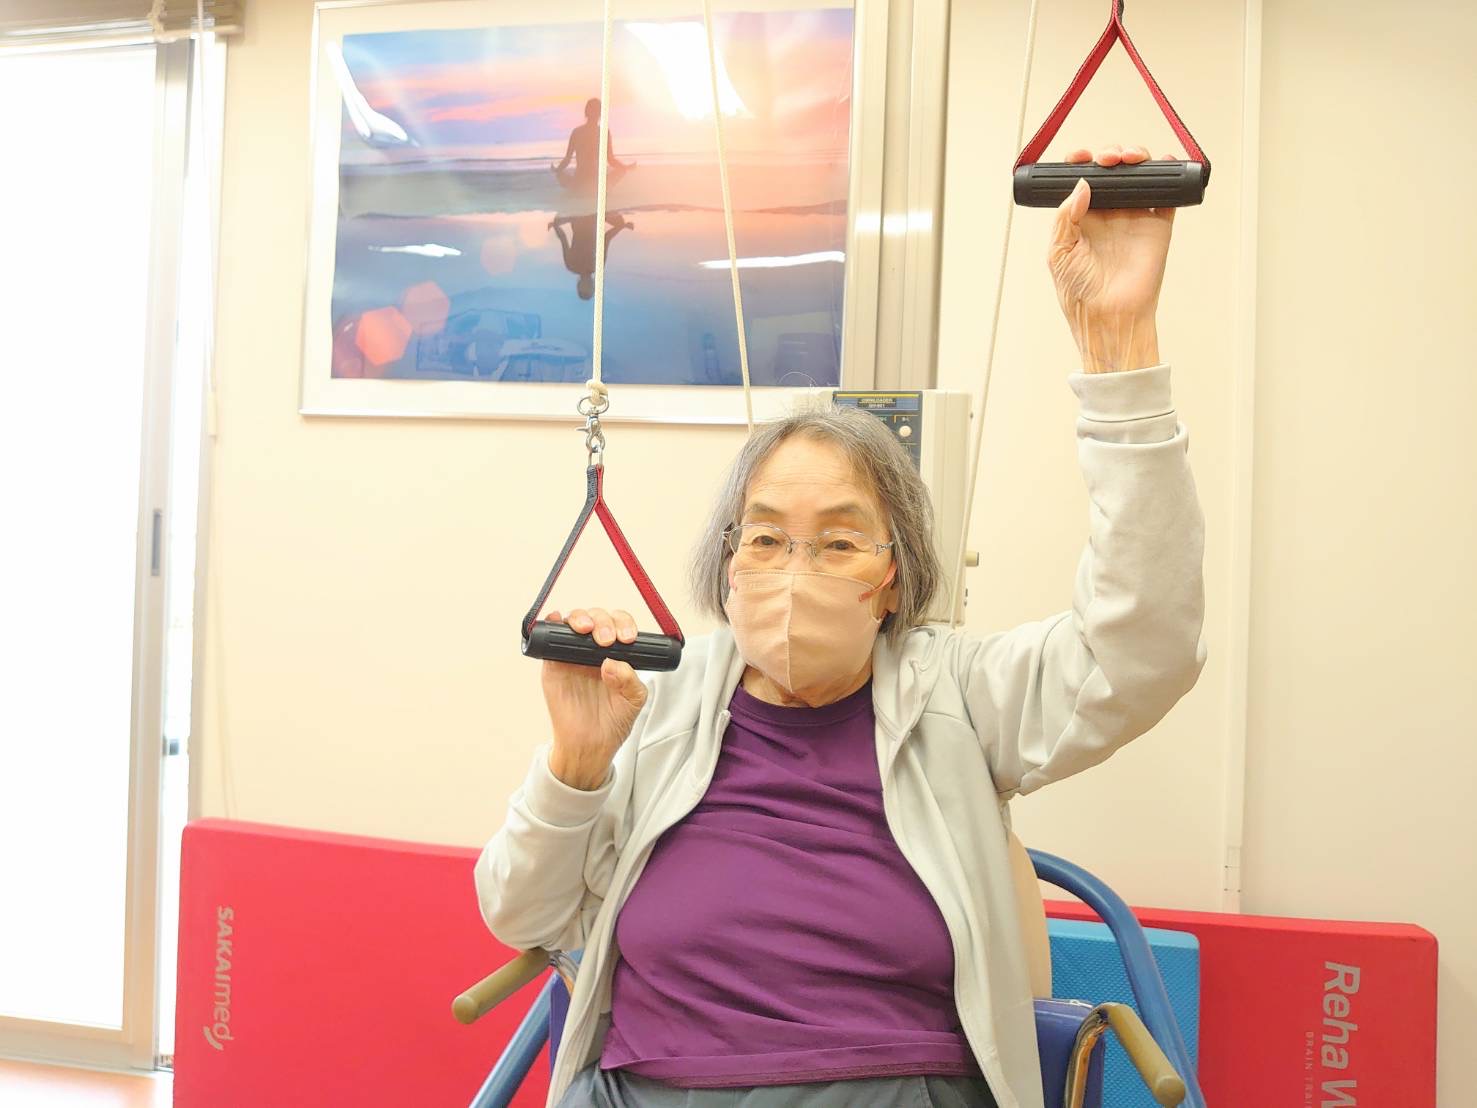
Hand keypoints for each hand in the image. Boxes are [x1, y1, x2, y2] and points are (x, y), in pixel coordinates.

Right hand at [540, 607, 646, 789]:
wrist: (590, 746)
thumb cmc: (613, 721)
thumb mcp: (633, 700)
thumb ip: (629, 680)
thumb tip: (610, 662)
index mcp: (616, 652)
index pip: (620, 625)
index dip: (624, 624)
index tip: (627, 638)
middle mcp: (594, 649)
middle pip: (597, 618)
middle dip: (604, 622)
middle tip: (607, 639)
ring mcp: (571, 654)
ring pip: (573, 622)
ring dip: (580, 618)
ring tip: (586, 629)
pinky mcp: (552, 664)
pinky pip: (549, 638)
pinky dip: (550, 624)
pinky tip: (556, 620)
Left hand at [1049, 143, 1174, 372]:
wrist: (1109, 316)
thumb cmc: (1079, 292)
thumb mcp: (1058, 252)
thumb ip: (1066, 216)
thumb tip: (1082, 184)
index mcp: (1081, 218)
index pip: (1081, 180)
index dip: (1080, 162)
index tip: (1080, 156)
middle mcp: (1108, 214)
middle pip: (1113, 171)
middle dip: (1110, 155)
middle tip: (1109, 159)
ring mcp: (1134, 217)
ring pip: (1139, 175)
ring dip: (1136, 158)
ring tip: (1130, 158)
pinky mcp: (1157, 226)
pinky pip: (1165, 195)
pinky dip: (1168, 173)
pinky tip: (1162, 162)